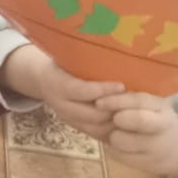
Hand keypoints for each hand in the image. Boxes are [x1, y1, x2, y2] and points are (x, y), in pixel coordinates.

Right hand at [1, 45, 124, 138]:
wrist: (41, 79)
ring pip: (96, 128)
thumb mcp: (67, 55)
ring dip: (117, 121)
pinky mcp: (76, 127)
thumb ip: (86, 55)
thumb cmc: (61, 61)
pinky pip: (97, 134)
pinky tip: (128, 122)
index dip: (102, 90)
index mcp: (57, 83)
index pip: (81, 91)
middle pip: (91, 114)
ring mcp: (68, 118)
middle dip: (115, 109)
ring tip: (135, 112)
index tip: (122, 85)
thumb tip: (114, 42)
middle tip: (136, 102)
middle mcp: (60, 104)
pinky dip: (114, 130)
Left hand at [97, 92, 177, 177]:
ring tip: (118, 133)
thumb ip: (128, 102)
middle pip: (138, 120)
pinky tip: (121, 146)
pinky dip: (113, 149)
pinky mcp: (147, 165)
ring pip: (121, 140)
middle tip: (114, 120)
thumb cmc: (155, 121)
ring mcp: (156, 148)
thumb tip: (96, 100)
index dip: (117, 101)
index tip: (99, 102)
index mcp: (161, 107)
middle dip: (119, 119)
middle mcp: (162, 127)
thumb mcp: (150, 106)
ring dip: (112, 136)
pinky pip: (118, 155)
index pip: (140, 101)